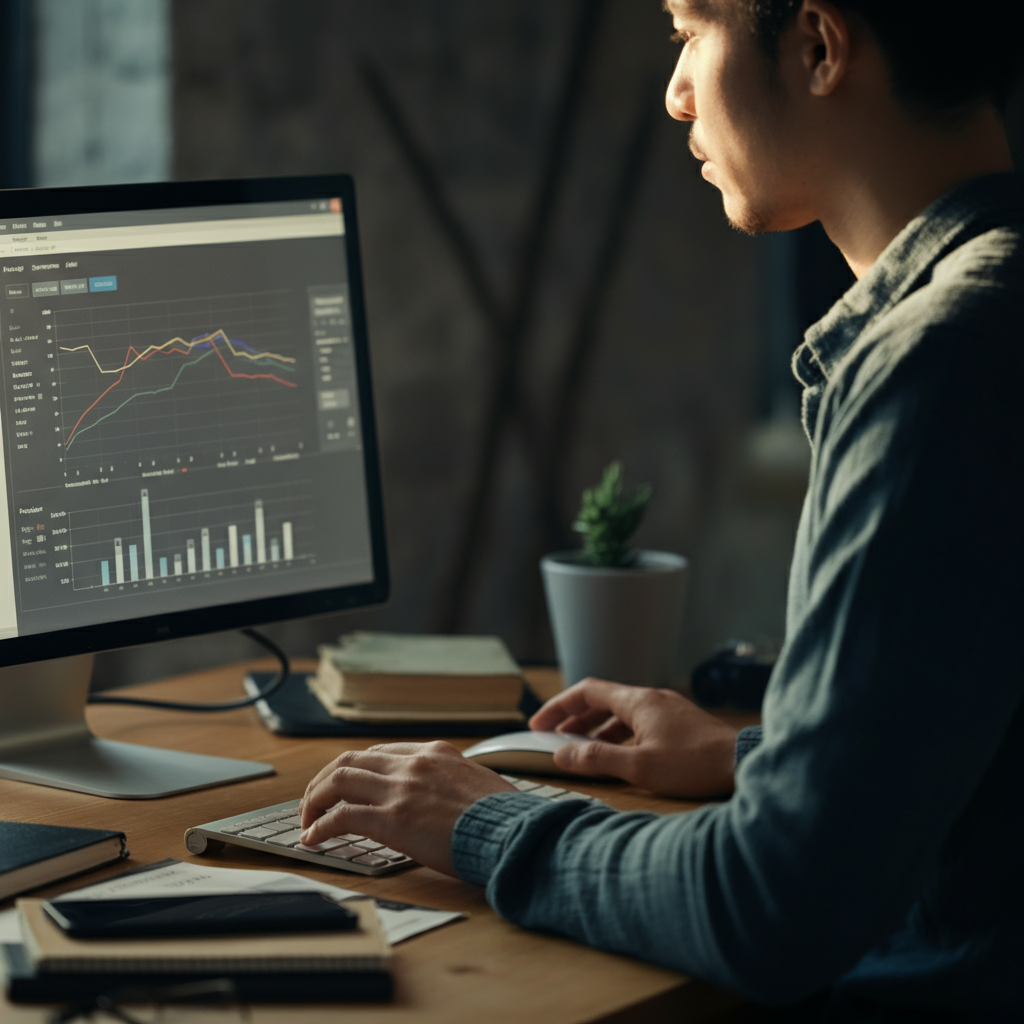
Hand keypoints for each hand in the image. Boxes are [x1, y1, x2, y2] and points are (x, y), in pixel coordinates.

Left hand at [298, 741, 515, 875]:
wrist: (515, 832)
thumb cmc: (506, 818)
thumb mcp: (479, 784)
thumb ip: (453, 783)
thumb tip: (447, 800)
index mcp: (436, 753)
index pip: (380, 752)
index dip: (355, 770)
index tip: (345, 787)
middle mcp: (414, 764)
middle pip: (350, 760)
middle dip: (324, 780)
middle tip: (314, 801)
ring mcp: (402, 789)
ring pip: (338, 779)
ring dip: (314, 798)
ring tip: (307, 818)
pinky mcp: (393, 820)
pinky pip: (341, 817)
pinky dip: (320, 826)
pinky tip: (313, 839)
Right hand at [529, 679, 738, 796]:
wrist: (744, 764)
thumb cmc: (693, 765)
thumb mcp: (638, 767)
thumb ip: (596, 758)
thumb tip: (560, 753)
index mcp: (638, 701)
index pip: (587, 691)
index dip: (559, 706)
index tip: (539, 724)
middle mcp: (652, 697)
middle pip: (603, 699)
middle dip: (574, 717)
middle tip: (553, 736)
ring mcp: (669, 708)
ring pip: (622, 711)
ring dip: (597, 727)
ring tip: (581, 747)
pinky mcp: (681, 723)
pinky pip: (640, 720)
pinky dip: (620, 732)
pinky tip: (620, 753)